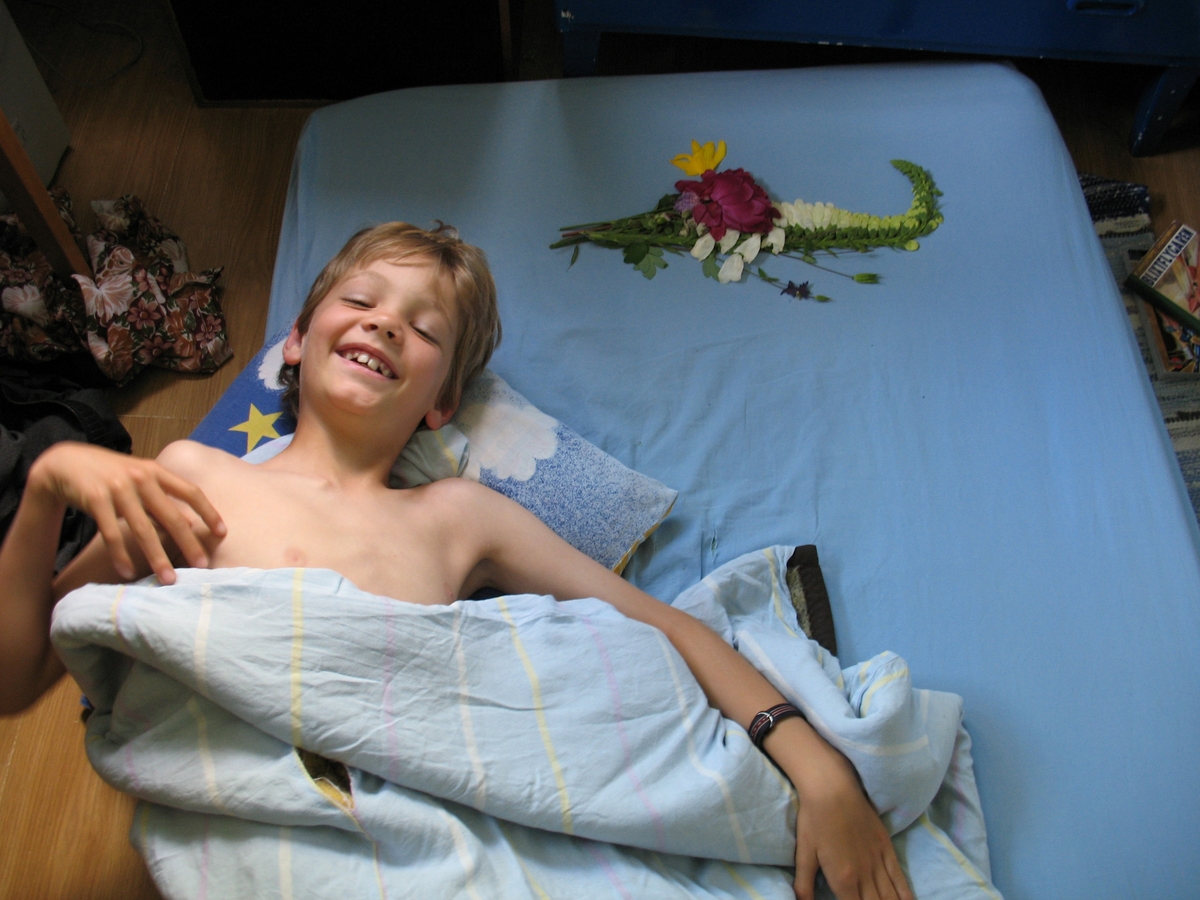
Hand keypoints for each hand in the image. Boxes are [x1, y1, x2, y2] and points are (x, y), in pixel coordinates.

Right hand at [29, 442, 225, 583]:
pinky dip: (120, 555)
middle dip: (188, 542)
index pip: (191, 491)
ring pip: (143, 529)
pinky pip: (111, 533)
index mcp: (157, 471)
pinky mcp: (95, 499)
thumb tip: (192, 522)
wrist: (66, 463)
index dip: (208, 512)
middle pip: (171, 515)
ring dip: (157, 557)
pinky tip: (128, 572)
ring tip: (168, 578)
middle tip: (202, 565)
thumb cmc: (112, 475)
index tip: (222, 533)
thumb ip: (165, 498)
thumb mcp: (142, 480)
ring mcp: (118, 488)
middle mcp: (141, 478)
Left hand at [789, 749, 912, 899]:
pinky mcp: (886, 847)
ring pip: (891, 896)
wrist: (832, 788)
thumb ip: (804, 884)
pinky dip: (905, 894)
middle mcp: (865, 875)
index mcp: (843, 880)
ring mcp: (878, 861)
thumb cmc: (814, 819)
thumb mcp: (804, 853)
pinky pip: (900, 877)